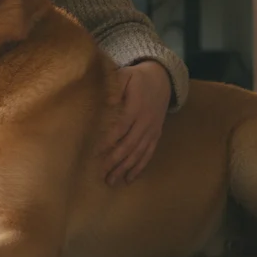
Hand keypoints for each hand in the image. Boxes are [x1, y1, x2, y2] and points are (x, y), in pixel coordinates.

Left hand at [100, 60, 171, 185]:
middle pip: (129, 144)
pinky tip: (130, 178)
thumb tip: (106, 101)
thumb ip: (115, 87)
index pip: (120, 127)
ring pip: (138, 153)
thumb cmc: (137, 78)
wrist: (162, 79)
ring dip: (125, 168)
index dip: (108, 140)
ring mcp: (152, 130)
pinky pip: (148, 153)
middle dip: (115, 160)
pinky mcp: (156, 135)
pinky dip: (139, 167)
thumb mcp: (125, 75)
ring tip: (112, 181)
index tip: (94, 152)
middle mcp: (145, 122)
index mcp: (136, 107)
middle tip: (101, 174)